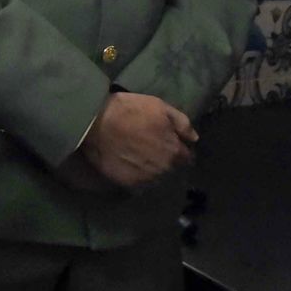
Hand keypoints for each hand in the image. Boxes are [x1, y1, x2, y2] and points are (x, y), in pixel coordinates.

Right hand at [75, 92, 195, 189]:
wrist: (96, 124)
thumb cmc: (130, 111)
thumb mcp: (160, 107)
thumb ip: (182, 123)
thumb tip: (194, 139)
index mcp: (174, 151)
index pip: (187, 158)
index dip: (182, 150)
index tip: (174, 144)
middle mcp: (163, 169)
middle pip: (171, 168)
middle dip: (167, 160)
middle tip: (154, 148)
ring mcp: (144, 179)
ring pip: (155, 176)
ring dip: (152, 168)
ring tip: (141, 157)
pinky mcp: (127, 184)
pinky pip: (138, 182)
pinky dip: (137, 174)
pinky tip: (129, 163)